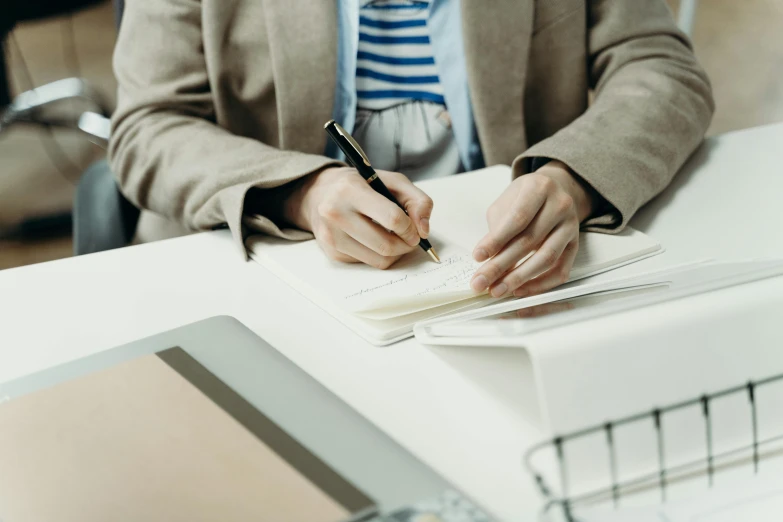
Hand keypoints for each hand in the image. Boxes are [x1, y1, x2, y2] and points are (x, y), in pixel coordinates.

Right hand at [284, 167, 432, 268]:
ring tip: (395, 238)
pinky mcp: (332, 253)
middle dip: (406, 245)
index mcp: (350, 190)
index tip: (415, 229)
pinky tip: (374, 239)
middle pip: (386, 245)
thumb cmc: (361, 186)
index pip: (392, 218)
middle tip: (410, 238)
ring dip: (395, 253)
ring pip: (379, 260)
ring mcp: (331, 236)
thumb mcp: (392, 181)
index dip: (411, 228)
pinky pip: (368, 264)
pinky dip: (378, 255)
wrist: (319, 194)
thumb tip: (424, 230)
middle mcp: (335, 213)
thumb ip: (417, 200)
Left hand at [470, 161, 596, 297]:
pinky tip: (520, 291)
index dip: (496, 240)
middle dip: (501, 265)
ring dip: (519, 279)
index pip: (518, 218)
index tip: (477, 257)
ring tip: (498, 290)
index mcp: (539, 188)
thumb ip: (497, 228)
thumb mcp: (506, 202)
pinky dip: (540, 285)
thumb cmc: (524, 198)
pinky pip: (561, 271)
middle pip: (529, 241)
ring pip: (546, 258)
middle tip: (481, 282)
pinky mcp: (575, 245)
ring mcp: (571, 226)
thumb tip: (487, 261)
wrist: (556, 190)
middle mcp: (560, 205)